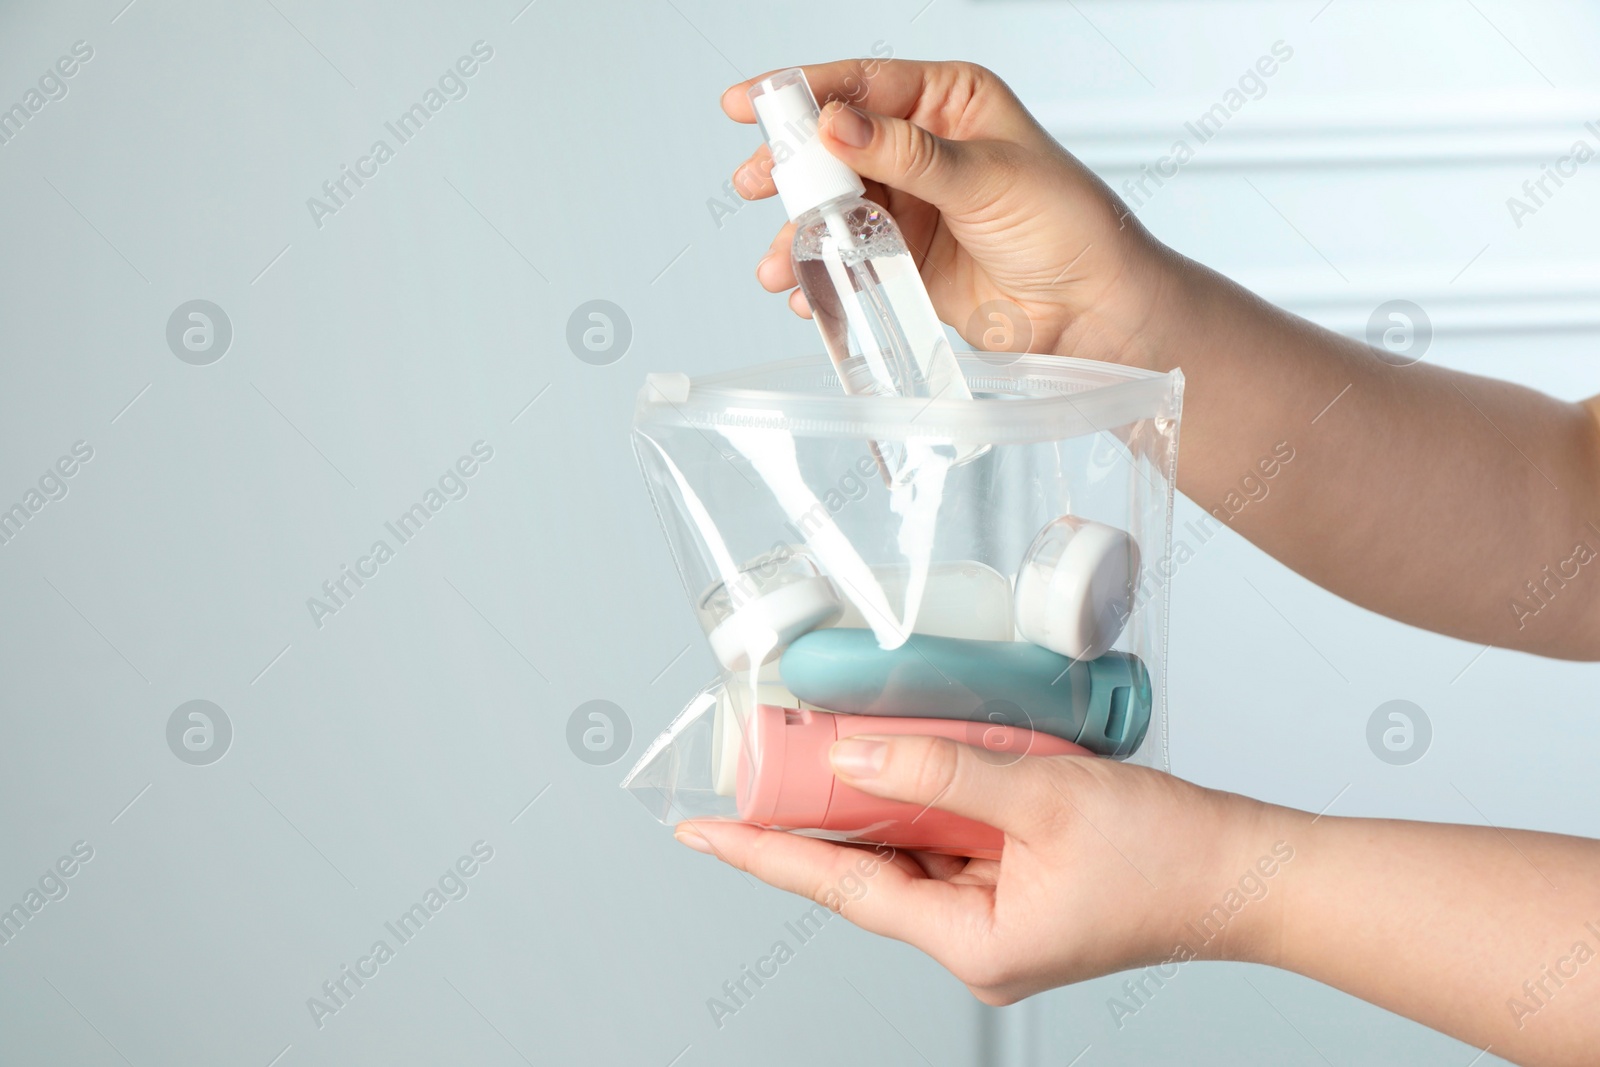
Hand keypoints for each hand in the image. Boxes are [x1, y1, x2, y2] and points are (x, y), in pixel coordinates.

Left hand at [674, 734, 1283, 1003]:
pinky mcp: (1019, 886)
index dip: (765, 853)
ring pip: (907, 850)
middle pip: (867, 869)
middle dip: (811, 816)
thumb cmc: (1169, 853)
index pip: (841, 887)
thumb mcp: (1043, 799)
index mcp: (972, 942)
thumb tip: (853, 758)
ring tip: (815, 748)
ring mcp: (997, 915)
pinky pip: (948, 841)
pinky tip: (901, 757)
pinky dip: (921, 800)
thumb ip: (942, 774)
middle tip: (754, 763)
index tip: (702, 830)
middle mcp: (975, 939)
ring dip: (869, 801)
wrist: (1249, 870)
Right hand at [720, 59, 1177, 365]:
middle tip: (756, 183)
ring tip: (782, 262)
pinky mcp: (904, 259)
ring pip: (834, 206)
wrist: (1091, 309)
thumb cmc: (1067, 225)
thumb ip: (908, 154)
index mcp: (949, 102)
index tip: (753, 101)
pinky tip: (810, 291)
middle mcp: (922, 148)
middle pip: (836, 146)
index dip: (806, 90)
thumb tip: (838, 126)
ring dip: (802, 233)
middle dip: (791, 168)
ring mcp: (910, 205)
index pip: (865, 84)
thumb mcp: (986, 177)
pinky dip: (824, 274)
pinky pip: (849, 257)